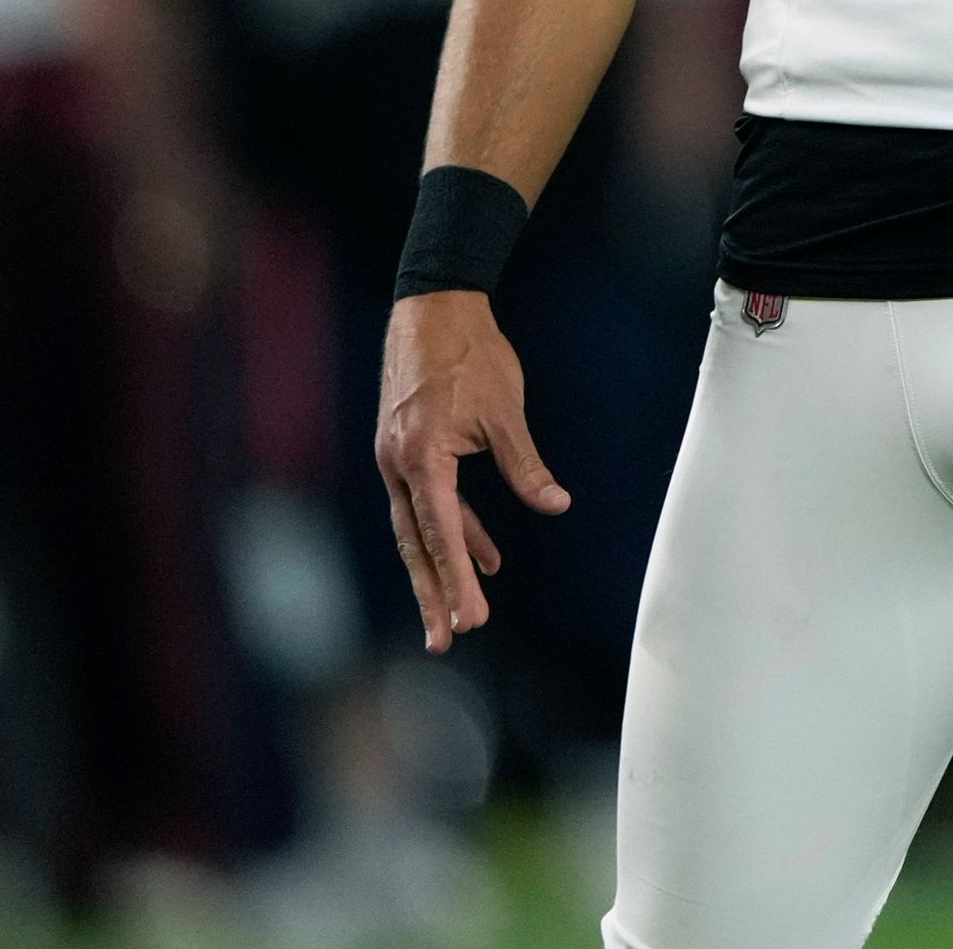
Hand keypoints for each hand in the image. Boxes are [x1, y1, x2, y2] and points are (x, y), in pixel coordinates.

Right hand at [375, 290, 571, 653]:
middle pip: (417, 544)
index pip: (440, 531)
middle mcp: (399, 465)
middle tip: (445, 642)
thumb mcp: (505, 410)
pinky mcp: (408, 453)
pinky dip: (454, 530)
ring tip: (460, 615)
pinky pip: (428, 504)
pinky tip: (485, 555)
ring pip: (419, 528)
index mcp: (421, 456)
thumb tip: (555, 504)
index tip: (468, 618)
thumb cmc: (472, 355)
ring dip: (442, 569)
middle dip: (433, 593)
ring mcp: (398, 461)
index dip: (456, 578)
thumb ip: (526, 463)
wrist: (432, 310)